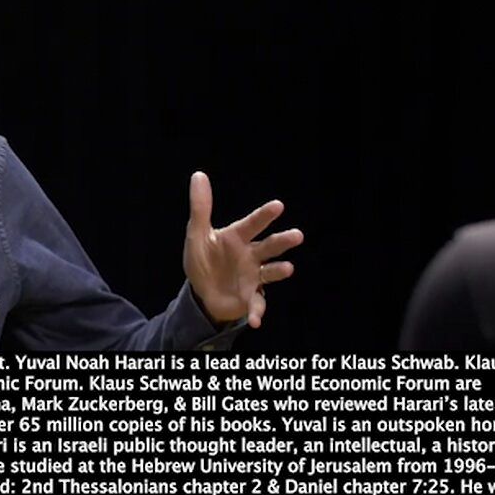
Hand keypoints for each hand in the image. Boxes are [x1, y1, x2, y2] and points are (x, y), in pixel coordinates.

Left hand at [182, 171, 303, 327]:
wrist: (202, 292)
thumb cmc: (203, 260)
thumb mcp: (196, 235)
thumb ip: (200, 207)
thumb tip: (198, 174)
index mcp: (237, 238)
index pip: (252, 224)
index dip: (264, 215)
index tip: (278, 206)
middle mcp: (250, 255)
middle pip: (269, 246)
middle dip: (282, 241)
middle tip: (297, 235)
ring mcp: (253, 276)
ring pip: (270, 272)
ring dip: (279, 270)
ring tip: (288, 268)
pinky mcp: (250, 297)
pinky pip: (256, 304)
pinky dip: (257, 312)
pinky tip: (255, 320)